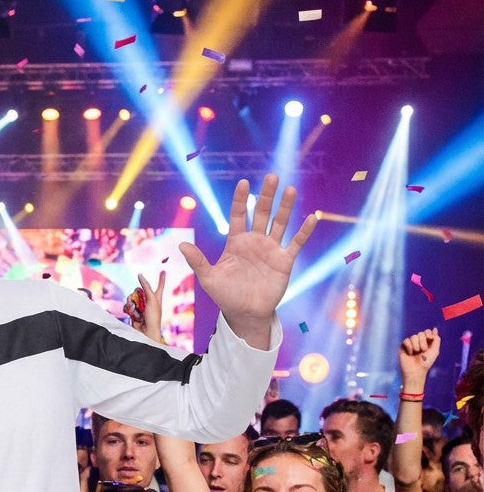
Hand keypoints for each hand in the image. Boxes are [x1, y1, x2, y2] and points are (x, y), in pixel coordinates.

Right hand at [124, 270, 165, 343]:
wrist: (146, 332)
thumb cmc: (153, 316)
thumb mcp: (152, 299)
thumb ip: (146, 286)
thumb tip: (140, 275)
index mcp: (157, 297)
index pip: (160, 285)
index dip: (161, 278)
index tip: (163, 271)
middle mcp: (148, 301)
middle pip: (139, 290)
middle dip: (135, 294)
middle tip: (138, 301)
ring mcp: (141, 306)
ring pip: (131, 297)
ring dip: (131, 303)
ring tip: (135, 310)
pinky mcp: (134, 312)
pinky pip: (128, 306)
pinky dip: (128, 309)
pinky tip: (132, 314)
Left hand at [179, 175, 315, 347]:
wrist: (245, 314)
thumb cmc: (225, 296)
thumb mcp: (208, 278)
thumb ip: (198, 261)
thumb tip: (180, 245)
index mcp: (236, 242)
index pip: (239, 215)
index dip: (241, 200)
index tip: (244, 183)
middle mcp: (255, 242)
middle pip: (262, 213)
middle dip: (267, 196)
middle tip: (272, 177)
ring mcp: (271, 250)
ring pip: (280, 223)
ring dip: (285, 207)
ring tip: (290, 189)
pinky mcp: (284, 261)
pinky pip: (296, 243)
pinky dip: (304, 231)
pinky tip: (312, 217)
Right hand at [398, 328, 439, 385]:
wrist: (416, 370)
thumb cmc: (426, 362)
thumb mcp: (435, 350)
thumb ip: (436, 339)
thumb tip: (434, 329)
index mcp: (426, 342)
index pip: (426, 331)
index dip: (428, 333)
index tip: (430, 338)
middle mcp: (418, 342)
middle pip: (420, 333)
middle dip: (423, 342)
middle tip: (423, 350)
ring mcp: (410, 344)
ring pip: (413, 337)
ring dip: (416, 345)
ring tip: (416, 353)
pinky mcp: (403, 346)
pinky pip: (406, 341)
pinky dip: (410, 347)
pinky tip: (410, 353)